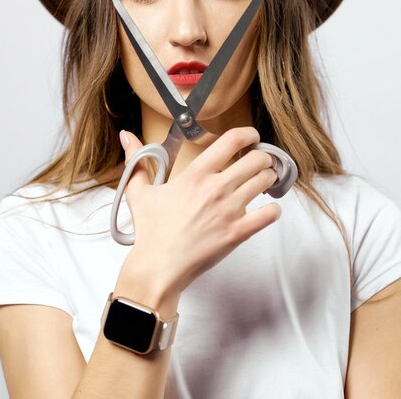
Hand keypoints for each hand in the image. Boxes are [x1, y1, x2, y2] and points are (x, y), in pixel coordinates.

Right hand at [118, 127, 280, 295]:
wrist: (158, 267)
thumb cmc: (150, 231)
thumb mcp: (139, 191)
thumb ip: (136, 159)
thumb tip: (126, 136)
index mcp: (195, 174)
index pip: (231, 141)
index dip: (248, 134)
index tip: (252, 137)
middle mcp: (215, 188)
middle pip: (256, 160)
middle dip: (263, 158)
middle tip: (261, 162)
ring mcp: (229, 210)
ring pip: (264, 182)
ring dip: (269, 179)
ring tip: (264, 182)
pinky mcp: (237, 232)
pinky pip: (269, 215)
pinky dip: (273, 210)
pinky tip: (267, 210)